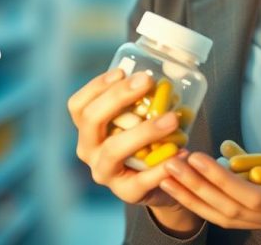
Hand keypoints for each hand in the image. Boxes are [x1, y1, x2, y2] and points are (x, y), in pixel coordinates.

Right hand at [67, 69, 193, 211]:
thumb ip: (142, 98)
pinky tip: (181, 152)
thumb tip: (166, 69)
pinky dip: (162, 166)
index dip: (96, 86)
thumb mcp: (138, 118)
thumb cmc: (147, 140)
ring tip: (172, 119)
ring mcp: (104, 172)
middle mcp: (89, 150)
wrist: (160, 181)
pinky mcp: (125, 192)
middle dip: (118, 97)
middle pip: (92, 120)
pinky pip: (142, 179)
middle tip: (147, 82)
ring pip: (114, 149)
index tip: (122, 71)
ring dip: (144, 131)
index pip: (78, 106)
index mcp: (88, 129)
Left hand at [158, 136, 260, 241]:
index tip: (198, 159)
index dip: (223, 181)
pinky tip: (191, 185)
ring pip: (230, 219)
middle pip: (234, 212)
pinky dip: (210, 201)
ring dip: (197, 198)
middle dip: (199, 189)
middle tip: (171, 163)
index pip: (256, 200)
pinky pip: (237, 216)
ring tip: (169, 175)